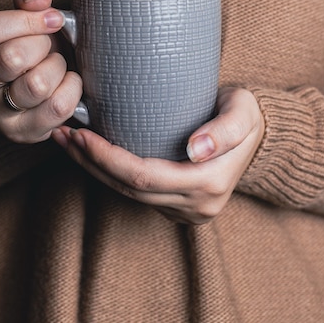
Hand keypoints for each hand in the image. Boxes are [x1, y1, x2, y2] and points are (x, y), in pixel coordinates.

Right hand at [0, 0, 81, 142]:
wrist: (45, 85)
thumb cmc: (36, 45)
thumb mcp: (30, 14)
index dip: (26, 20)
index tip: (54, 18)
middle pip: (11, 58)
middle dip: (44, 46)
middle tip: (50, 47)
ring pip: (37, 84)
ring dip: (58, 68)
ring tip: (57, 66)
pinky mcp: (22, 132)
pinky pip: (58, 107)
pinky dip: (73, 89)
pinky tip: (68, 83)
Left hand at [52, 87, 264, 223]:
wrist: (258, 134)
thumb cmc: (247, 114)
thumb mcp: (243, 112)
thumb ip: (225, 130)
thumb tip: (196, 149)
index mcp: (208, 183)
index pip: (145, 177)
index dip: (108, 159)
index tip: (83, 135)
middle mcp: (196, 205)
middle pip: (130, 190)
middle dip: (92, 163)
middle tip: (65, 135)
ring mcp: (187, 210)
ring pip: (129, 196)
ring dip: (94, 170)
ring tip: (69, 143)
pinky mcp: (178, 205)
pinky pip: (137, 194)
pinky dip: (110, 174)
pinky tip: (91, 155)